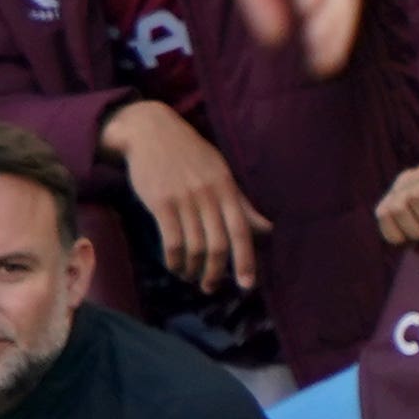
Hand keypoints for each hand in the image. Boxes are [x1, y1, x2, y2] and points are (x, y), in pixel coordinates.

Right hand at [103, 99, 268, 292]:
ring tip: (190, 276)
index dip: (246, 261)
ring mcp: (184, 199)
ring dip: (193, 268)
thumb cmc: (189, 153)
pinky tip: (174, 265)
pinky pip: (170, 240)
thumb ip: (242, 203)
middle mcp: (208, 196)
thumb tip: (268, 229)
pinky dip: (174, 259)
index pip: (242, 231)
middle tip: (211, 287)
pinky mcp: (160, 202)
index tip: (247, 285)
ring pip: (194, 246)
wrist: (150, 131)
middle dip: (216, 272)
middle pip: (218, 245)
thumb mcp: (221, 173)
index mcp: (227, 189)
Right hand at [197, 0, 360, 76]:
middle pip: (341, 1)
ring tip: (320, 38)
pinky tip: (309, 2)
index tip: (320, 67)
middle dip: (335, 33)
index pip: (326, 8)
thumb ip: (261, 2)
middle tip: (327, 61)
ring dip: (332, 13)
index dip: (326, 38)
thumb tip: (278, 38)